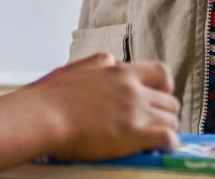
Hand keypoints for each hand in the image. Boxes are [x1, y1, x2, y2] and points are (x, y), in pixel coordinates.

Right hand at [25, 54, 180, 161]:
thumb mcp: (80, 67)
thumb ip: (101, 65)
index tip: (159, 97)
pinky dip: (169, 144)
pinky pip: (169, 138)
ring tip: (157, 139)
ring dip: (168, 129)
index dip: (165, 88)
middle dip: (166, 113)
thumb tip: (111, 64)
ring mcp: (135, 110)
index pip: (160, 72)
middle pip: (170, 100)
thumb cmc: (50, 96)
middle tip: (156, 124)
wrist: (42, 115)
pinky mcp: (136, 133)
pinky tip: (160, 149)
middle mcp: (132, 88)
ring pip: (173, 119)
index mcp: (119, 71)